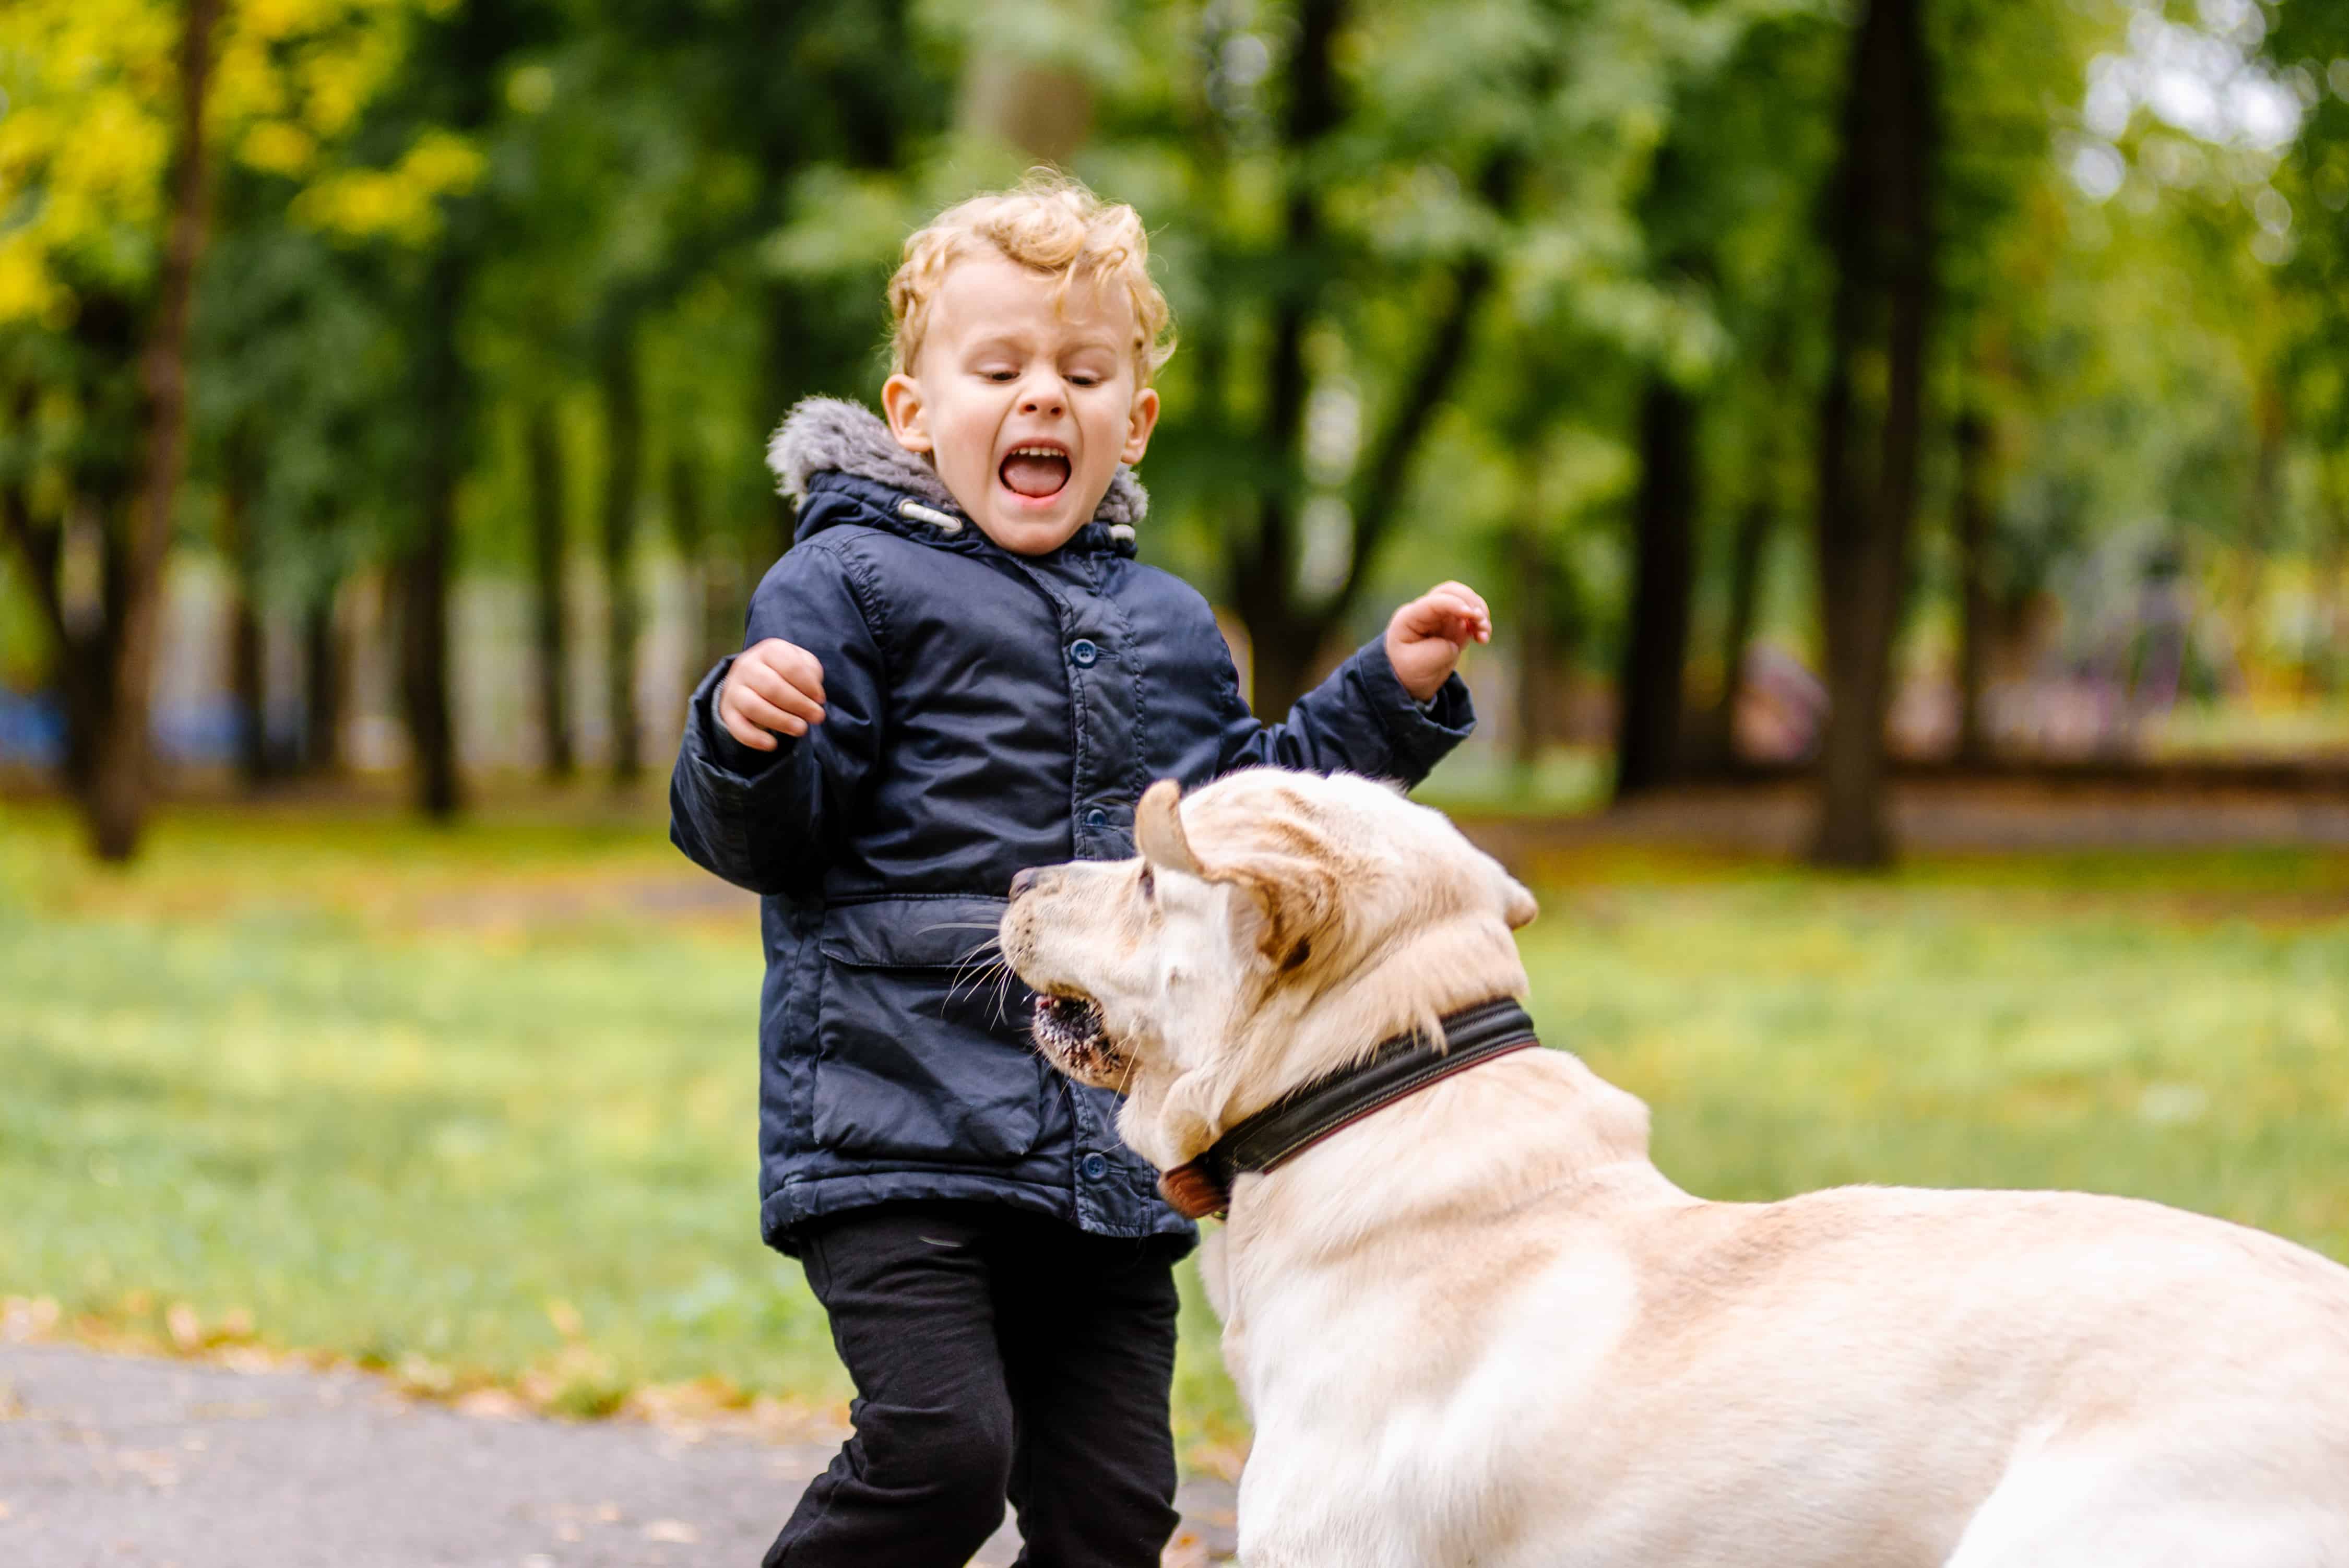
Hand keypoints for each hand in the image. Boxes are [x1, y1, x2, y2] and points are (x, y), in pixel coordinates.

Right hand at [717, 638, 826, 749]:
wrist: (752, 678)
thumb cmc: (785, 671)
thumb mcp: (801, 662)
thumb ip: (811, 672)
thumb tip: (813, 695)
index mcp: (769, 650)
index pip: (791, 666)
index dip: (809, 685)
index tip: (821, 699)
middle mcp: (747, 666)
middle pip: (773, 687)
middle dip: (799, 705)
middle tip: (818, 717)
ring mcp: (734, 688)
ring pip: (754, 707)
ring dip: (780, 721)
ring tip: (801, 730)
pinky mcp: (728, 710)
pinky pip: (737, 727)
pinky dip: (754, 738)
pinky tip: (772, 745)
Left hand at [1385, 581, 1491, 702]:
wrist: (1409, 678)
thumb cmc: (1407, 669)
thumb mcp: (1416, 665)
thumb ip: (1438, 652)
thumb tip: (1454, 643)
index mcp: (1410, 617)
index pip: (1434, 602)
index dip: (1454, 604)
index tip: (1470, 614)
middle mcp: (1427, 611)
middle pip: (1452, 591)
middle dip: (1470, 602)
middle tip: (1480, 622)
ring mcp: (1442, 616)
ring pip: (1466, 600)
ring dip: (1480, 613)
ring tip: (1484, 636)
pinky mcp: (1455, 625)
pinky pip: (1473, 616)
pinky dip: (1482, 624)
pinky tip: (1483, 639)